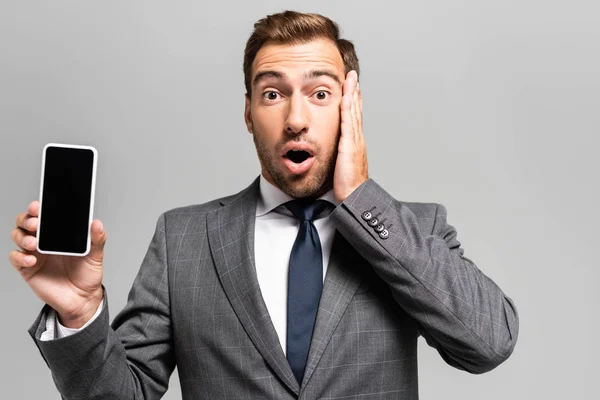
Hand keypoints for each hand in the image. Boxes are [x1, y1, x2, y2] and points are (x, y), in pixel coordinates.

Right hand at [8, 200, 105, 327]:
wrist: (82, 299)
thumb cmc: (87, 275)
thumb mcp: (96, 255)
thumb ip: (97, 239)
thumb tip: (96, 223)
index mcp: (59, 233)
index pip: (45, 215)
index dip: (38, 208)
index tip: (39, 206)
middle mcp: (45, 241)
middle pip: (26, 222)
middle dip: (27, 219)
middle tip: (36, 224)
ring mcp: (35, 253)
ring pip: (18, 236)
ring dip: (22, 236)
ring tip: (34, 243)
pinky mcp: (27, 268)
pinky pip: (15, 258)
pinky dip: (19, 256)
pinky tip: (31, 260)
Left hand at [334, 70, 367, 202]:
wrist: (353, 197)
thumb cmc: (346, 186)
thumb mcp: (341, 166)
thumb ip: (338, 156)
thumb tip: (333, 152)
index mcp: (354, 144)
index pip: (353, 118)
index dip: (353, 102)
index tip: (351, 88)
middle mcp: (356, 139)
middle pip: (356, 110)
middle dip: (354, 92)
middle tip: (353, 76)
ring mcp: (355, 141)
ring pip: (353, 112)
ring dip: (352, 94)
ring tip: (351, 79)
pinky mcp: (349, 145)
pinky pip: (348, 122)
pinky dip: (349, 108)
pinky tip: (347, 96)